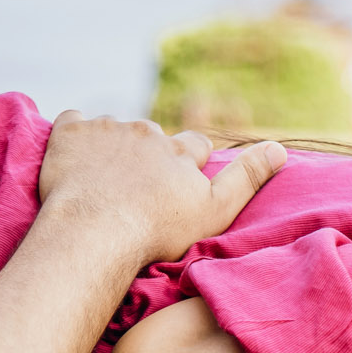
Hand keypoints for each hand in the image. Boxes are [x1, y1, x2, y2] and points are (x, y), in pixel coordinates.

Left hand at [36, 112, 285, 271]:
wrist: (96, 230)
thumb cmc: (159, 230)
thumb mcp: (216, 210)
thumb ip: (248, 178)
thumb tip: (281, 149)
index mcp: (181, 150)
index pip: (195, 145)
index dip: (189, 163)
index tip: (177, 185)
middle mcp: (148, 131)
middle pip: (152, 137)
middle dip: (148, 155)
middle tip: (136, 189)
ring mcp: (107, 128)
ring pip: (115, 130)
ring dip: (112, 147)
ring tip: (103, 181)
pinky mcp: (70, 131)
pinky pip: (73, 121)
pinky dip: (76, 137)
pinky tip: (76, 162)